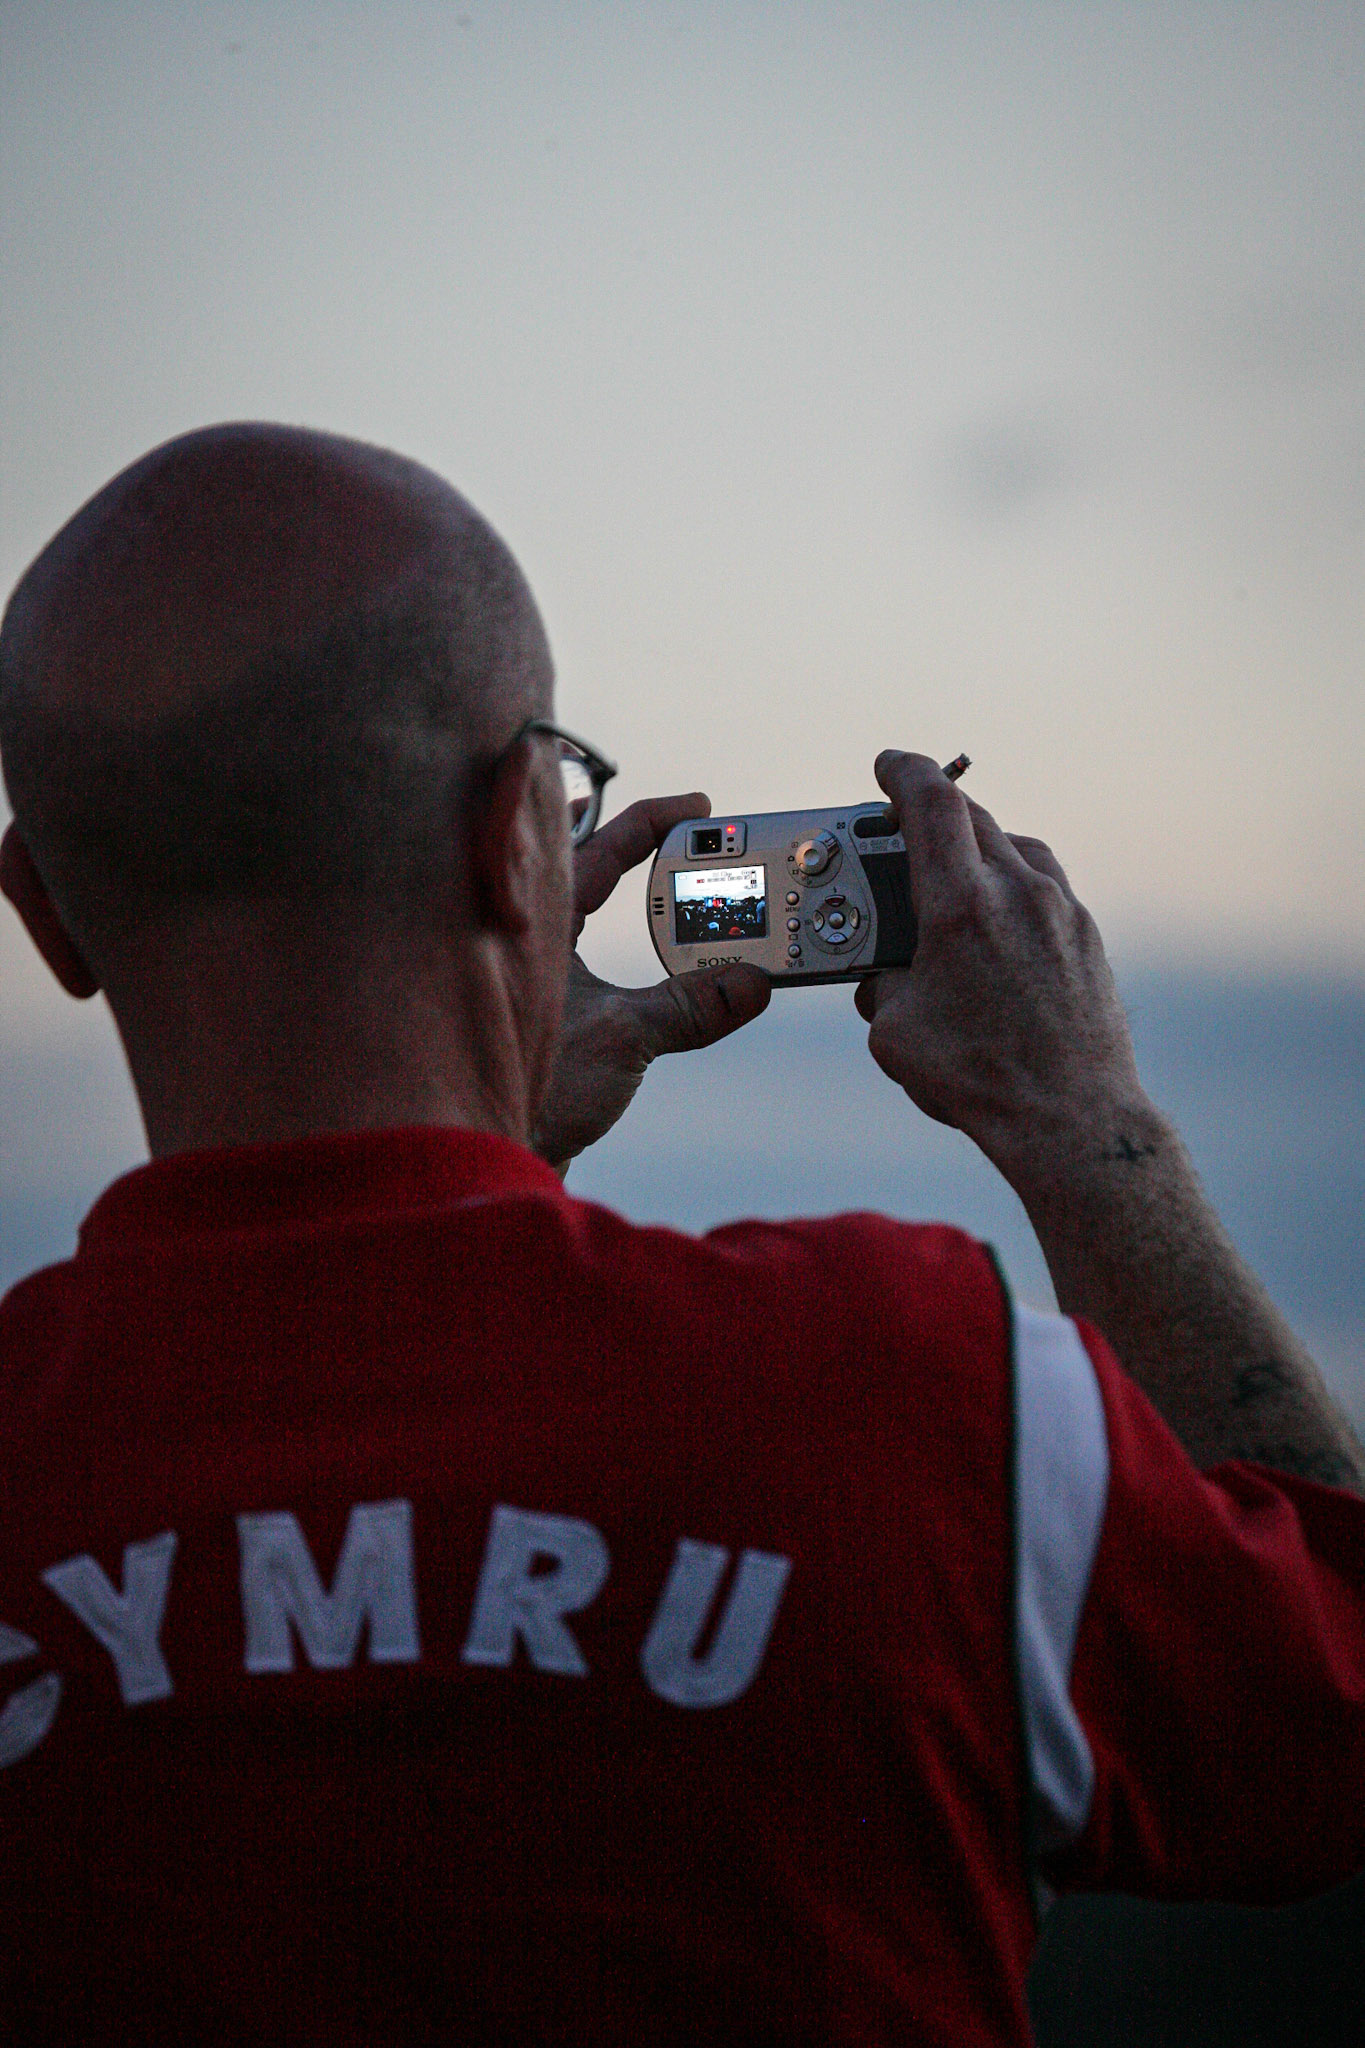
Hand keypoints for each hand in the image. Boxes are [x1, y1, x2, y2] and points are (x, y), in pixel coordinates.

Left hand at [532, 794, 770, 1171]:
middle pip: (576, 865)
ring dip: (610, 883)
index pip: (596, 849)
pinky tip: (627, 947)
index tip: (698, 806)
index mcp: (536, 925)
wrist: (488, 1154)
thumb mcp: (625, 1040)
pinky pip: (573, 950)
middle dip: (623, 839)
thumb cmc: (536, 1093)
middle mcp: (522, 939)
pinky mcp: (531, 1010)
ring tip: (656, 865)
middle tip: (680, 826)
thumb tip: (752, 983)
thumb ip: (691, 1008)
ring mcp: (523, 973)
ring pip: (570, 907)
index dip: (650, 821)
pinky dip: (605, 934)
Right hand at [853, 750, 1145, 1185]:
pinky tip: (996, 923)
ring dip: (978, 847)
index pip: (931, 802)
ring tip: (949, 877)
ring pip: (1014, 846)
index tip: (887, 765)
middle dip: (932, 813)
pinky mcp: (1087, 937)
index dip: (903, 771)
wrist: (1071, 1117)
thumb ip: (881, 986)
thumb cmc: (980, 1078)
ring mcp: (1060, 910)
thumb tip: (884, 978)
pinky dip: (1013, 885)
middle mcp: (1018, 892)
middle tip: (902, 829)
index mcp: (961, 904)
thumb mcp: (894, 1033)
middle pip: (973, 817)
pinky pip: (1044, 886)